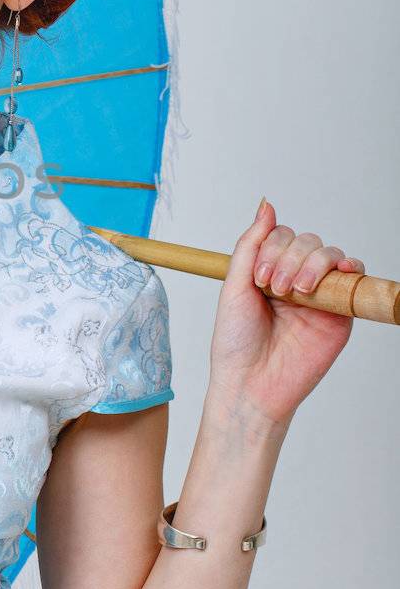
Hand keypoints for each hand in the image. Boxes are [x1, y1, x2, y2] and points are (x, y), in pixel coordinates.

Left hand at [208, 199, 361, 427]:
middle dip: (289, 258)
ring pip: (329, 254)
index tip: (258, 279)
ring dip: (312, 264)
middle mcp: (294, 279)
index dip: (272, 249)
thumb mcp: (234, 286)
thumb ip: (250, 245)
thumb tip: (266, 204)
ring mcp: (319, 295)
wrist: (252, 384)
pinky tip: (336, 273)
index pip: (281, 236)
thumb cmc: (237, 341)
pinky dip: (348, 267)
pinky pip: (354, 278)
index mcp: (267, 271)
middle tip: (275, 288)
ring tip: (296, 292)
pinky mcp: (339, 313)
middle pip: (306, 242)